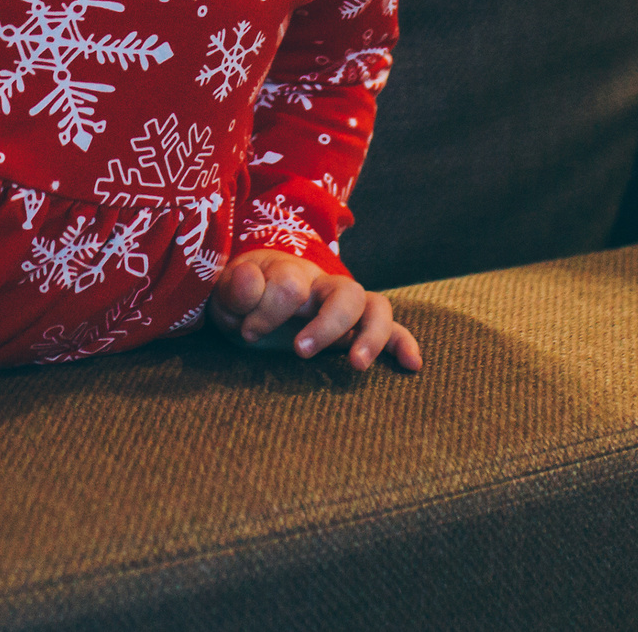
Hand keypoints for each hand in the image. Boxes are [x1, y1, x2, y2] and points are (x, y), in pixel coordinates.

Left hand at [210, 250, 420, 371]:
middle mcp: (324, 287)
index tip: (246, 331)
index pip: (290, 283)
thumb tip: (253, 282)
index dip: (267, 308)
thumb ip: (235, 287)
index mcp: (289, 271)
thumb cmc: (241, 300)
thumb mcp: (226, 294)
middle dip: (328, 323)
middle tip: (300, 351)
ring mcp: (345, 309)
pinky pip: (392, 330)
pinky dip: (404, 344)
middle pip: (346, 291)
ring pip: (377, 308)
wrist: (249, 303)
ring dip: (371, 336)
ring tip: (355, 364)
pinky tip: (412, 365)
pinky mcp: (357, 331)